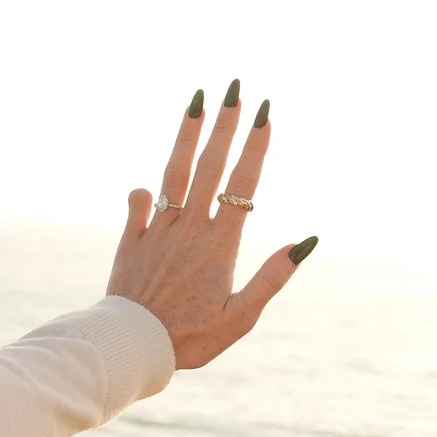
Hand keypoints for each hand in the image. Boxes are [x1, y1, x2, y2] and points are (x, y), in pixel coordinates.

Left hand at [105, 81, 314, 369]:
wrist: (132, 347)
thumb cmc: (193, 337)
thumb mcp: (242, 316)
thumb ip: (272, 276)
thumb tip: (306, 241)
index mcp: (221, 244)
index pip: (243, 183)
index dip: (255, 146)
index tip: (266, 113)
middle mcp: (190, 228)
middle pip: (209, 165)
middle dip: (224, 124)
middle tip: (234, 89)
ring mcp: (158, 230)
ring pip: (174, 172)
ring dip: (187, 134)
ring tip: (196, 101)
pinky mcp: (131, 241)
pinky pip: (138, 206)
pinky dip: (145, 193)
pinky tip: (149, 185)